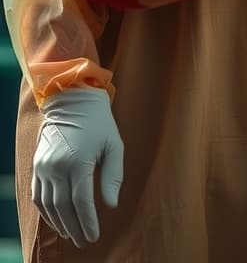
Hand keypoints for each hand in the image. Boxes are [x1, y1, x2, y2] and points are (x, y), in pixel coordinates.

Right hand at [34, 88, 123, 246]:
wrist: (72, 101)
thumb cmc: (99, 123)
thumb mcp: (114, 145)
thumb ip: (113, 176)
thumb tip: (111, 205)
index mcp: (78, 162)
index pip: (82, 202)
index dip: (88, 222)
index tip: (94, 236)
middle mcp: (57, 167)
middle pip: (64, 208)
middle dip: (75, 227)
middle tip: (85, 241)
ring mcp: (43, 167)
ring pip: (49, 205)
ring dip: (59, 223)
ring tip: (72, 234)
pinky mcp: (36, 166)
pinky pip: (38, 196)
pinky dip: (46, 211)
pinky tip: (57, 219)